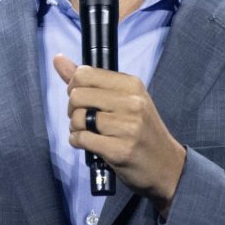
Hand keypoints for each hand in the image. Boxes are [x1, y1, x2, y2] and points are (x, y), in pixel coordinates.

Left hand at [54, 54, 184, 217]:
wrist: (167, 166)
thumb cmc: (140, 130)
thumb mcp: (123, 98)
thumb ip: (89, 79)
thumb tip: (58, 59)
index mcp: (132, 84)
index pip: (84, 74)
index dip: (74, 87)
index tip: (83, 99)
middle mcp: (131, 102)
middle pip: (77, 95)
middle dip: (73, 109)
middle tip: (85, 118)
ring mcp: (127, 127)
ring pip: (77, 118)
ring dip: (75, 128)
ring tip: (88, 132)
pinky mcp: (120, 150)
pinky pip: (81, 139)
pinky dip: (77, 142)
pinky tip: (88, 144)